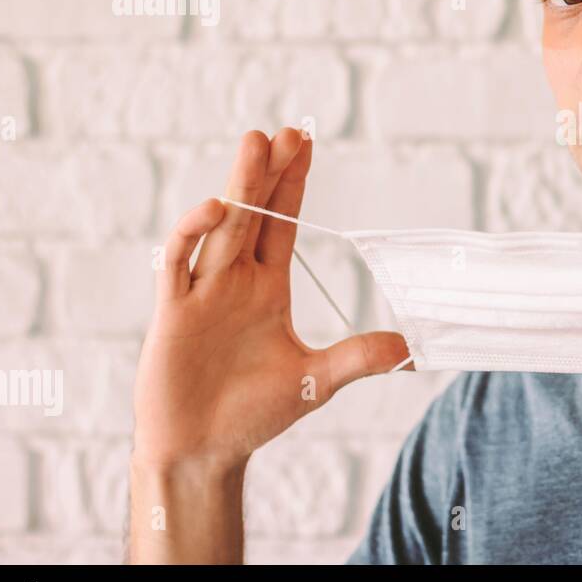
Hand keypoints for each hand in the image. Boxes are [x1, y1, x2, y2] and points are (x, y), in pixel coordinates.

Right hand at [133, 129, 408, 469]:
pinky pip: (179, 264)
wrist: (201, 451)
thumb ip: (357, 358)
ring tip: (256, 145)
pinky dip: (194, 234)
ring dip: (238, 186)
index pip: (284, 223)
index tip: (305, 143)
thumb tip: (408, 347)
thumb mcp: (315, 380)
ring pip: (222, 227)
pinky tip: (216, 210)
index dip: (293, 183)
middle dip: (269, 171)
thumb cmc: (252, 413)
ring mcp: (201, 292)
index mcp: (267, 288)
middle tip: (286, 130)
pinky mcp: (173, 313)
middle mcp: (234, 281)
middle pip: (255, 214)